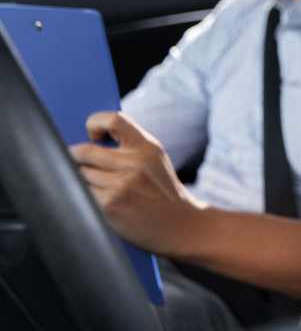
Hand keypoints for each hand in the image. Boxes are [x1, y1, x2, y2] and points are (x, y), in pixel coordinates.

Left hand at [69, 111, 203, 255]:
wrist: (181, 225)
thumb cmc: (163, 193)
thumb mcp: (155, 161)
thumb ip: (130, 147)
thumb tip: (88, 141)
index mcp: (147, 147)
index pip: (113, 120)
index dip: (95, 123)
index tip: (93, 135)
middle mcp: (135, 163)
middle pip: (84, 151)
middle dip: (75, 157)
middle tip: (75, 162)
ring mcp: (121, 185)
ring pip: (79, 174)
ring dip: (78, 180)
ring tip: (90, 185)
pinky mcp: (110, 205)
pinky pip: (82, 194)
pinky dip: (82, 197)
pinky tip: (93, 201)